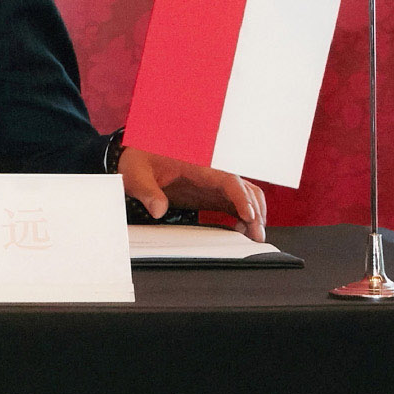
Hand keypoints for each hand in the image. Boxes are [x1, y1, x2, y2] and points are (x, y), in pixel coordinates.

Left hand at [120, 147, 266, 241]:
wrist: (136, 157)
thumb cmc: (139, 162)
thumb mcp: (136, 175)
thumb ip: (147, 192)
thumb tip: (158, 210)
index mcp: (197, 165)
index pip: (228, 179)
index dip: (242, 197)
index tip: (249, 215)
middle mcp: (211, 173)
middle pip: (244, 189)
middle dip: (255, 211)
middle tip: (256, 235)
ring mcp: (213, 184)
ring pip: (246, 195)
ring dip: (254, 214)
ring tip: (254, 236)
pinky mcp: (212, 194)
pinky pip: (236, 203)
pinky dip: (244, 216)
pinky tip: (241, 231)